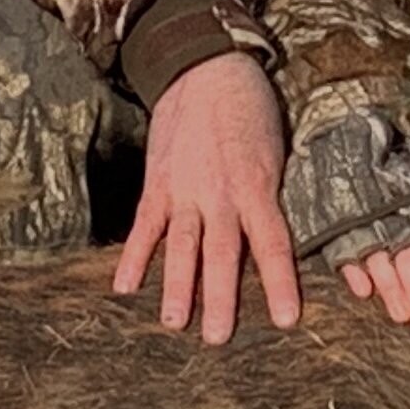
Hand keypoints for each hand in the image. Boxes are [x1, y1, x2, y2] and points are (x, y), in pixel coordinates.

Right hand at [114, 52, 301, 343]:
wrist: (208, 69)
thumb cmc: (252, 111)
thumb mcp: (276, 152)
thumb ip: (272, 197)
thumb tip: (282, 240)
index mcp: (258, 186)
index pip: (272, 244)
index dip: (278, 283)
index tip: (286, 320)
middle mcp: (221, 193)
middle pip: (222, 255)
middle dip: (221, 298)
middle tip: (218, 339)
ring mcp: (185, 189)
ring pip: (181, 246)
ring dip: (176, 287)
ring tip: (173, 323)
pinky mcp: (157, 182)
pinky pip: (144, 226)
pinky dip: (134, 256)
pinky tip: (123, 287)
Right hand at [337, 194, 409, 327]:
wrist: (357, 123)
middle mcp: (395, 207)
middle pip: (407, 257)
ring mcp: (363, 212)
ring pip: (378, 257)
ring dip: (389, 288)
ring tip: (400, 314)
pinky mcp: (336, 216)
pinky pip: (341, 245)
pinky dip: (352, 269)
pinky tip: (363, 290)